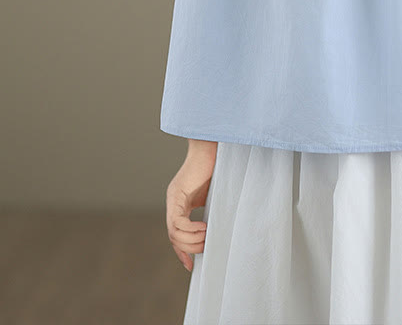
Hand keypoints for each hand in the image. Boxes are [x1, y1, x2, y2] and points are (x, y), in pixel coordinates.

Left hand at [166, 141, 216, 271]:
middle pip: (173, 236)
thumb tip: (220, 227)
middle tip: (207, 246)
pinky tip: (204, 229)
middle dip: (189, 247)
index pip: (176, 233)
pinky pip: (178, 221)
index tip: (191, 265)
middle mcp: (174, 202)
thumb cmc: (220, 164)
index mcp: (181, 202)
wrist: (215, 144)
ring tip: (206, 238)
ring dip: (191, 240)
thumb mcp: (215, 192)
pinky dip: (190, 229)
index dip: (182, 251)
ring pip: (173, 232)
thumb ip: (212, 207)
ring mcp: (174, 198)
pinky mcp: (178, 193)